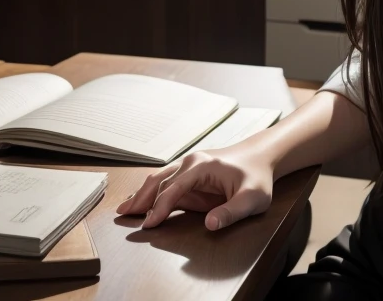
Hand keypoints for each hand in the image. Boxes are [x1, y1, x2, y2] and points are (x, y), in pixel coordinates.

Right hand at [116, 145, 274, 230]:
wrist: (260, 158)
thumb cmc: (257, 176)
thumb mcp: (252, 197)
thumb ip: (232, 212)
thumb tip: (210, 225)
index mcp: (202, 165)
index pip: (174, 187)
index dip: (160, 207)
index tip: (149, 225)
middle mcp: (190, 163)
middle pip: (159, 180)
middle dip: (141, 198)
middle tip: (123, 216)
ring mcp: (187, 169)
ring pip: (158, 180)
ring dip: (140, 195)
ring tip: (122, 211)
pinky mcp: (188, 178)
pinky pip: (164, 185)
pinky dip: (149, 194)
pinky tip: (137, 204)